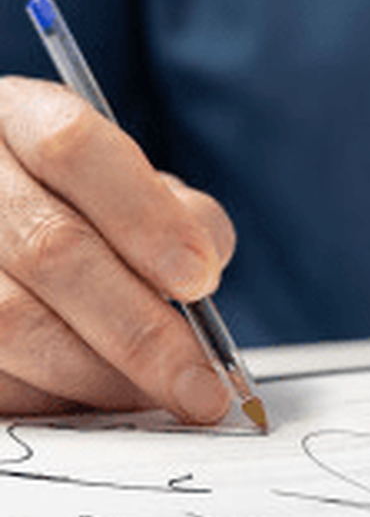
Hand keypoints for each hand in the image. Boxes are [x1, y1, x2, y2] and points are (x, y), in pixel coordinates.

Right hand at [0, 77, 235, 422]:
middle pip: (52, 249)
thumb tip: (204, 272)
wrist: (22, 219)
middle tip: (203, 387)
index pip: (75, 149)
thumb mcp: (144, 187)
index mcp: (21, 119)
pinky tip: (104, 398)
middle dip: (142, 333)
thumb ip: (184, 217)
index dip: (145, 217)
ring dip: (102, 375)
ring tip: (165, 395)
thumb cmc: (99, 207)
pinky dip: (58, 398)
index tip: (201, 280)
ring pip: (13, 322)